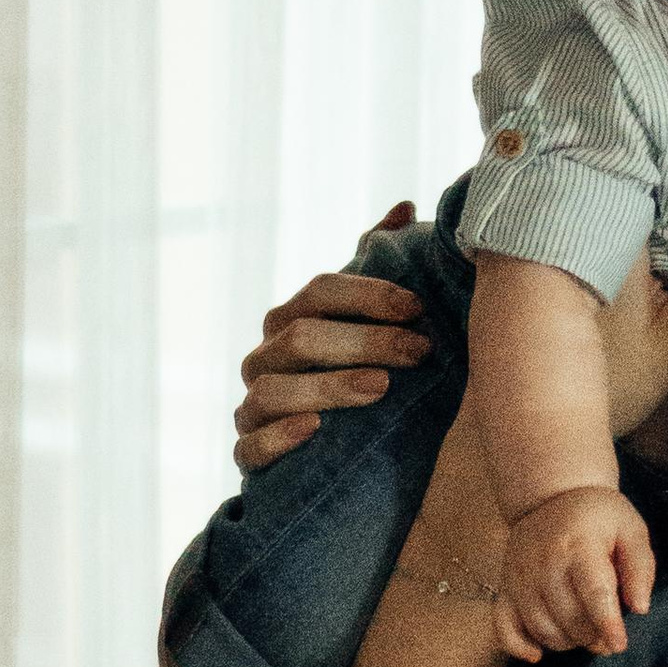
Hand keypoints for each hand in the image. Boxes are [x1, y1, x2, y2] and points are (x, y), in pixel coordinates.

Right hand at [235, 203, 432, 471]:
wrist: (334, 459)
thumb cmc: (357, 376)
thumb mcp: (372, 323)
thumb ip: (380, 265)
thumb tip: (404, 207)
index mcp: (292, 318)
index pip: (321, 291)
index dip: (369, 295)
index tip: (417, 307)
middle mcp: (265, 357)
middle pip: (302, 336)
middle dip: (364, 341)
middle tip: (419, 351)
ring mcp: (252, 407)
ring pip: (274, 390)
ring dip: (329, 386)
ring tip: (382, 388)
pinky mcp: (249, 455)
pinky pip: (250, 447)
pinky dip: (279, 437)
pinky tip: (315, 430)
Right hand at [497, 487, 655, 662]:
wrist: (551, 496)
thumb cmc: (598, 517)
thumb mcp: (630, 529)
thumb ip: (640, 568)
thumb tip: (640, 608)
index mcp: (579, 545)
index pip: (593, 592)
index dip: (607, 624)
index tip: (619, 644)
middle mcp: (544, 563)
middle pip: (569, 618)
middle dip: (593, 636)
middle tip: (607, 634)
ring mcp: (520, 577)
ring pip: (542, 629)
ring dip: (567, 642)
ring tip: (584, 631)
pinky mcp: (505, 587)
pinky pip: (504, 627)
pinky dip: (518, 647)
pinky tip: (537, 654)